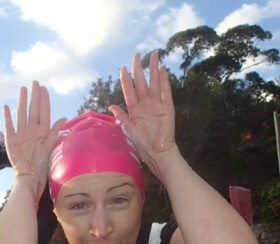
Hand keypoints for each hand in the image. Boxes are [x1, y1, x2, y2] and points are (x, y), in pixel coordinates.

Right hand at [3, 81, 65, 193]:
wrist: (30, 176)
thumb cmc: (42, 164)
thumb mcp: (50, 146)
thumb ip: (55, 131)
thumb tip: (64, 118)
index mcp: (42, 130)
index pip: (43, 111)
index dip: (44, 99)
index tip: (43, 88)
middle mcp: (32, 130)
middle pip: (33, 109)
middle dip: (34, 96)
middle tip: (35, 82)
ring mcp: (21, 134)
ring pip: (22, 114)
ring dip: (22, 101)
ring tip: (23, 89)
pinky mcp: (12, 140)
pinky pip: (9, 126)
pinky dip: (7, 117)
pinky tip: (7, 107)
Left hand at [108, 51, 177, 180]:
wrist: (157, 153)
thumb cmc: (141, 144)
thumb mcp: (127, 129)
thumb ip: (121, 116)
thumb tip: (111, 106)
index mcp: (134, 109)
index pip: (129, 90)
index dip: (126, 79)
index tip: (122, 67)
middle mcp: (145, 104)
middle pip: (141, 82)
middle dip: (139, 68)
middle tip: (137, 54)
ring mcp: (157, 104)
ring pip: (154, 82)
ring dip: (152, 69)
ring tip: (153, 54)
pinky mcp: (167, 107)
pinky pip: (166, 91)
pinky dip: (164, 80)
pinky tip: (162, 68)